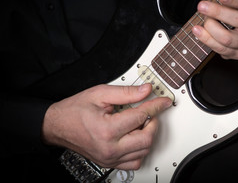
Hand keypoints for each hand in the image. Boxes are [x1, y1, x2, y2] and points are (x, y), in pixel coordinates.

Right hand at [42, 84, 171, 169]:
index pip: (141, 117)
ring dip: (148, 136)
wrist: (57, 125)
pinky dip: (140, 150)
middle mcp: (109, 148)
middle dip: (153, 123)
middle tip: (150, 112)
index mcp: (107, 130)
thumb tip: (146, 91)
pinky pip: (134, 162)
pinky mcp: (109, 163)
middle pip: (146, 139)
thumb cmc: (75, 110)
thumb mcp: (100, 94)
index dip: (155, 106)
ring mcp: (109, 158)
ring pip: (143, 152)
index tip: (163, 101)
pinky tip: (135, 137)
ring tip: (141, 123)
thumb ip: (126, 93)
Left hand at [192, 0, 237, 59]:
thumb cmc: (233, 7)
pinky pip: (221, 50)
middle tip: (201, 5)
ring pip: (228, 39)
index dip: (237, 0)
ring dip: (210, 29)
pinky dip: (206, 40)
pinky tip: (198, 31)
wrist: (235, 28)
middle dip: (218, 13)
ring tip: (200, 21)